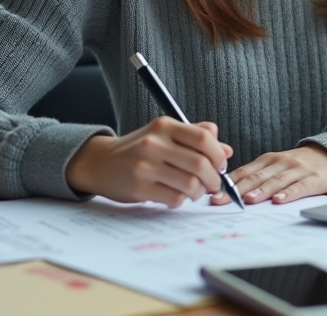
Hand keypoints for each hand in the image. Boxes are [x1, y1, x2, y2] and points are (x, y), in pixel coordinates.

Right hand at [66, 118, 232, 207]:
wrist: (100, 162)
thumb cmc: (138, 149)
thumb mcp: (164, 134)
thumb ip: (195, 137)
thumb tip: (226, 150)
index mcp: (164, 125)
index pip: (203, 138)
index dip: (218, 154)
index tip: (220, 165)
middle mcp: (155, 143)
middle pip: (200, 163)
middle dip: (213, 178)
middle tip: (213, 184)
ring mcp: (145, 165)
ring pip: (190, 184)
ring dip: (199, 192)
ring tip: (195, 191)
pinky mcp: (139, 187)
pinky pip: (174, 198)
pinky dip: (181, 201)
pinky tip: (176, 196)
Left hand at [210, 145, 326, 205]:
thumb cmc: (296, 165)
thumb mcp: (275, 166)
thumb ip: (256, 176)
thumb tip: (228, 192)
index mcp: (267, 159)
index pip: (244, 171)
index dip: (228, 184)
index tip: (213, 195)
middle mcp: (280, 162)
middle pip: (256, 176)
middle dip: (237, 190)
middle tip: (222, 201)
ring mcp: (297, 169)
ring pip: (276, 180)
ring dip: (261, 190)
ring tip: (248, 200)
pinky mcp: (313, 179)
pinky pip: (299, 187)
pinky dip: (288, 193)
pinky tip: (279, 200)